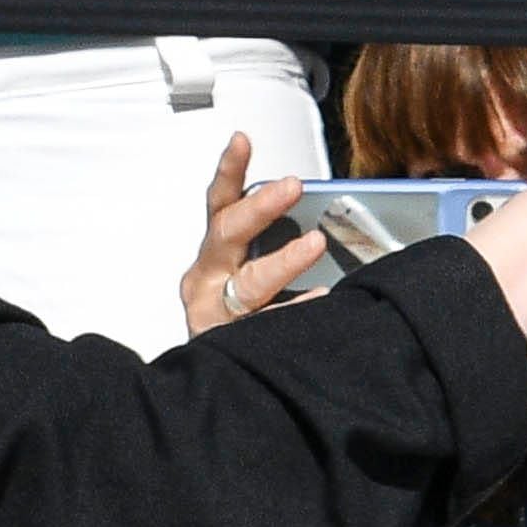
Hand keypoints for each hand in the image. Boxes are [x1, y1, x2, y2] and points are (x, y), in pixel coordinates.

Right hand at [181, 133, 323, 335]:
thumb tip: (320, 219)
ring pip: (250, 283)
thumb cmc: (238, 318)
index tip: (242, 140)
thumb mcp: (245, 274)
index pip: (220, 204)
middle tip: (292, 186)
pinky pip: (266, 325)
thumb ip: (268, 248)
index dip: (230, 171)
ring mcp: (213, 313)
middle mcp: (206, 278)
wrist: (212, 386)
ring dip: (284, 260)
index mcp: (213, 255)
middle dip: (260, 206)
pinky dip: (295, 310)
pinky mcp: (226, 345)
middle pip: (228, 233)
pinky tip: (320, 298)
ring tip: (315, 244)